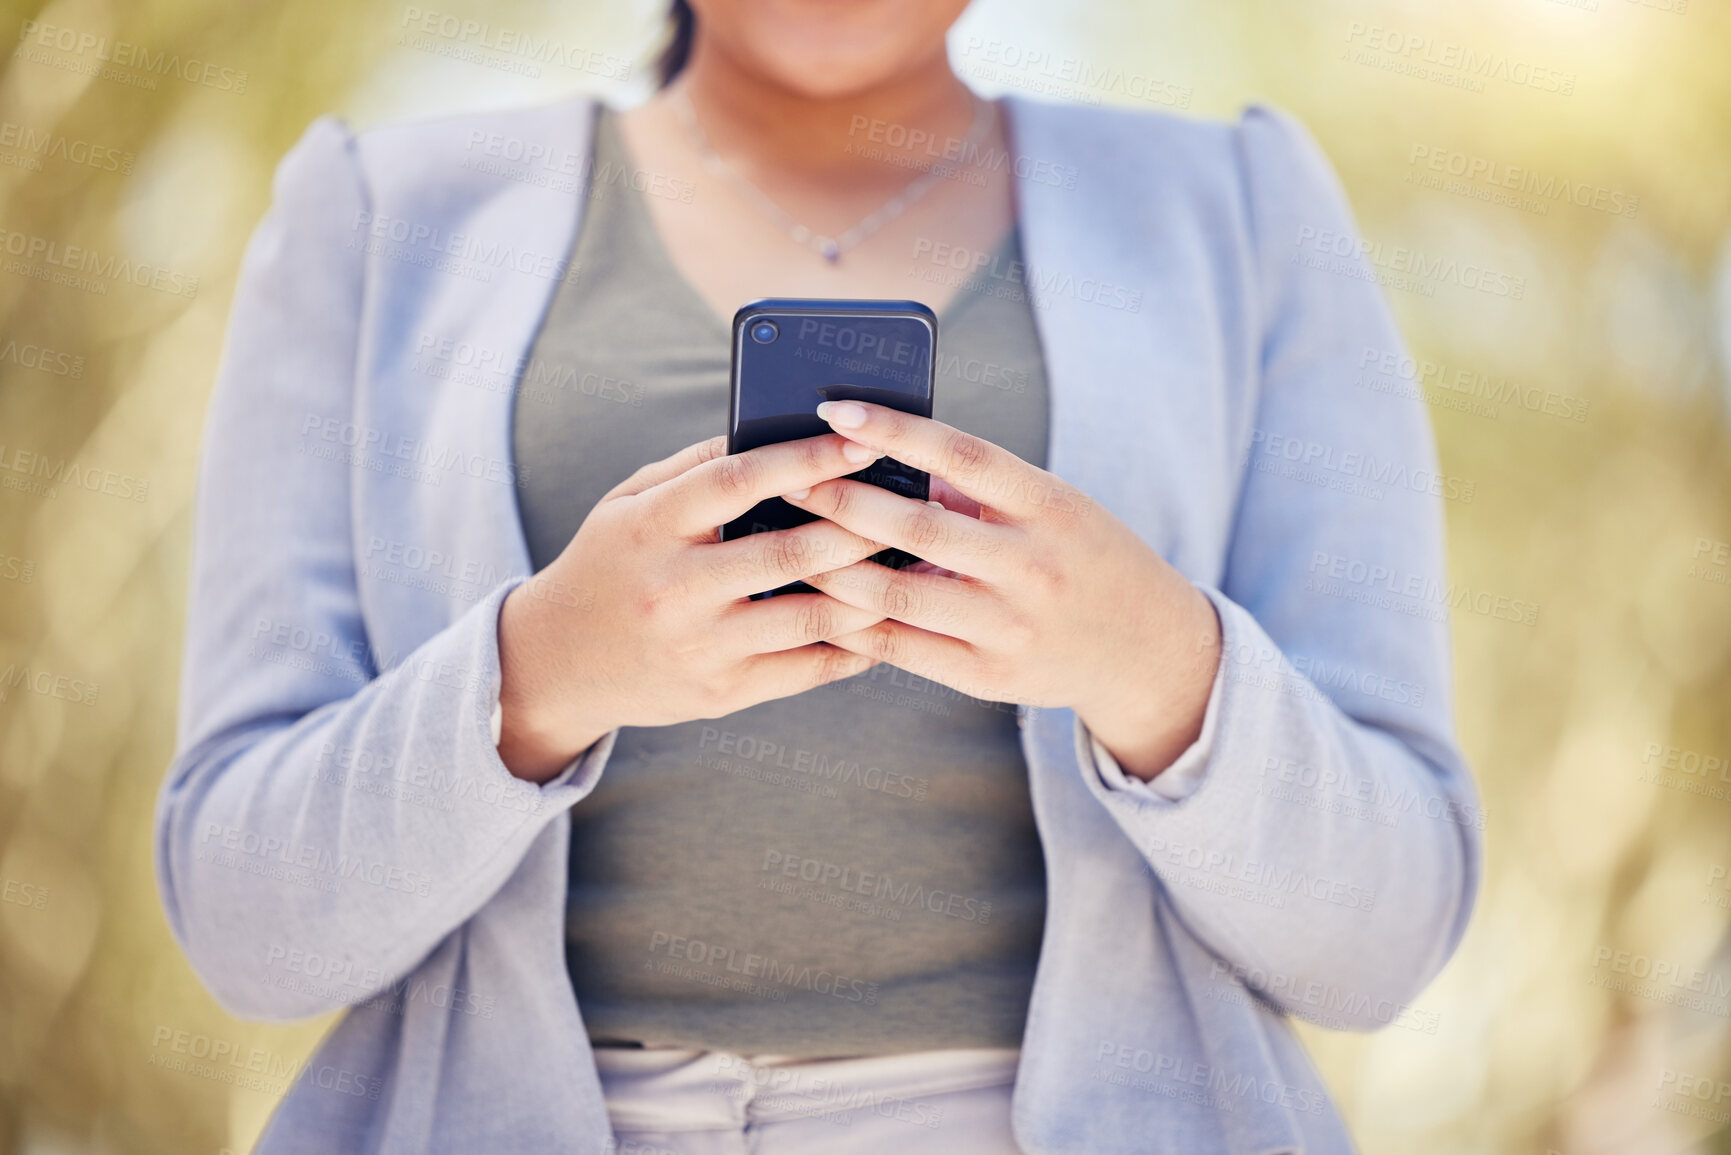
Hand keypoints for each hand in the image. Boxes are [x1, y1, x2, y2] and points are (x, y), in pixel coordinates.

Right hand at [496, 433, 891, 781]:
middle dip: (858, 527)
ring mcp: (700, 648)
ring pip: (810, 619)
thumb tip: (771, 429)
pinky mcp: (720, 694)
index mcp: (650, 528)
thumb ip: (694, 466)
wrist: (558, 662)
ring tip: (911, 564)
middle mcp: (675, 590)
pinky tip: (885, 622)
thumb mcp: (627, 503)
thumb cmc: (609, 564)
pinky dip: (855, 647)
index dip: (805, 459)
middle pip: (786, 554)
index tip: (862, 440)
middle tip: (909, 506)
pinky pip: (806, 669)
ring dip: (870, 591)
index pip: (736, 482)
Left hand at [784, 401, 1222, 779]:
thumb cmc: (1082, 556)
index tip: (834, 410)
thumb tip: (880, 459)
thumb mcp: (1052, 506)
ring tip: (790, 541)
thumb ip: (975, 489)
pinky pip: (903, 648)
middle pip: (918, 529)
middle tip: (789, 479)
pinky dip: (854, 623)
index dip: (895, 429)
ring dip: (831, 568)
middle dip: (842, 501)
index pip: (963, 455)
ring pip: (897, 596)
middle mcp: (1032, 566)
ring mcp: (1010, 627)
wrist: (1145, 648)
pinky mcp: (989, 677)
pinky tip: (818, 599)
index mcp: (1049, 506)